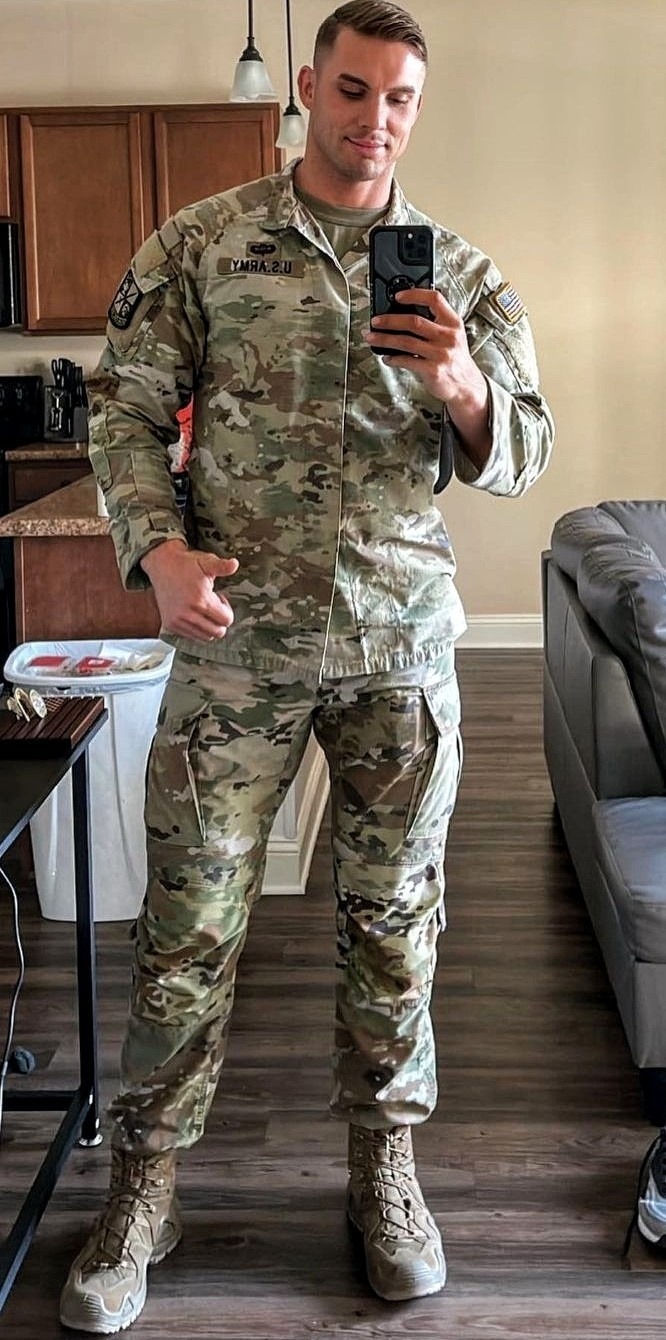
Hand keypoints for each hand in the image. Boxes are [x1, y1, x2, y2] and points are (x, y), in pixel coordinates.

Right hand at [140, 539, 238, 641]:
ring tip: (203, 609)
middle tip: (214, 606)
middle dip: (220, 620)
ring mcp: (177, 621)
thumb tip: (234, 564)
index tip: (220, 600)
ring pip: (205, 636)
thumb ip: (222, 566)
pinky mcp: (170, 624)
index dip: (227, 610)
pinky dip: (196, 628)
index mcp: (200, 600)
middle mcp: (188, 613)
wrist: (161, 564)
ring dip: (208, 625)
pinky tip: (194, 612)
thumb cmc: (184, 564)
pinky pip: (190, 636)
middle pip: (217, 632)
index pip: (226, 620)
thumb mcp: (206, 562)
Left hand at [363, 288, 490, 459]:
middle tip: (375, 321)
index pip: (435, 299)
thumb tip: (404, 312)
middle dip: (390, 320)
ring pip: (406, 341)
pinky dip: (393, 359)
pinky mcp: (433, 371)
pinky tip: (386, 357)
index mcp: (453, 323)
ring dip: (385, 339)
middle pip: (414, 321)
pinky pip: (407, 361)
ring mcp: (440, 354)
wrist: (466, 385)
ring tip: (372, 337)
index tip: (398, 297)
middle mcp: (448, 337)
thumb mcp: (453, 335)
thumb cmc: (455, 358)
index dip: (414, 295)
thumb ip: (436, 322)